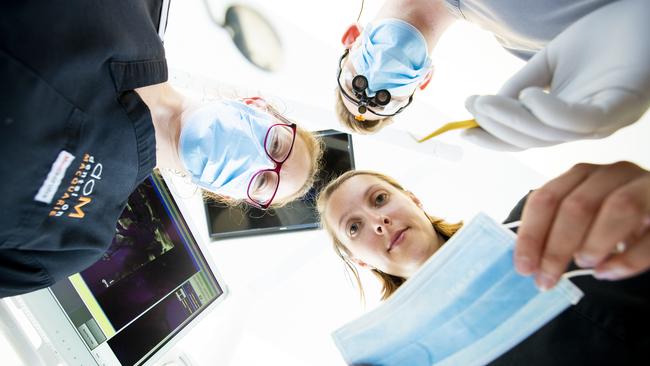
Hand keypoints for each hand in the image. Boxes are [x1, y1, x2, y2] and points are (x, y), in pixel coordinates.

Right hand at [463, 0, 649, 150]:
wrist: (641, 12)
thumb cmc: (600, 38)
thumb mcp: (548, 65)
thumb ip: (519, 87)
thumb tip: (485, 110)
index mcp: (568, 121)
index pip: (527, 139)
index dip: (494, 139)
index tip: (464, 131)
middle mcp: (586, 129)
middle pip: (535, 141)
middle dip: (498, 128)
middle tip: (472, 107)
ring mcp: (605, 121)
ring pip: (551, 134)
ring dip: (513, 120)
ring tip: (487, 102)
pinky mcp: (622, 107)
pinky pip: (580, 121)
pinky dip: (550, 113)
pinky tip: (529, 97)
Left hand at [514, 162, 649, 289]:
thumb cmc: (614, 217)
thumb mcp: (583, 216)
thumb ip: (556, 229)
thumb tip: (528, 263)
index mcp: (581, 174)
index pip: (546, 199)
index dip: (531, 235)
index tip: (524, 268)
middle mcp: (611, 173)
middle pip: (577, 206)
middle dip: (556, 248)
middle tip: (547, 280)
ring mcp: (645, 187)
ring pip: (617, 208)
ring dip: (594, 244)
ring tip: (584, 266)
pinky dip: (627, 260)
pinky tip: (609, 273)